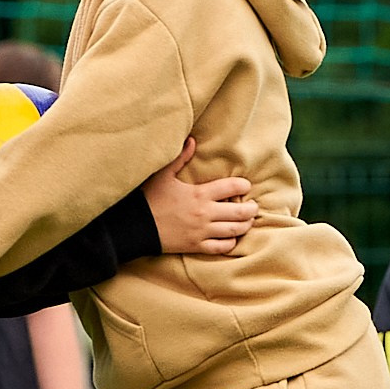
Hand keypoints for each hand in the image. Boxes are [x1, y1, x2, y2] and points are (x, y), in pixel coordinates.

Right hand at [145, 138, 256, 255]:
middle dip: (251, 209)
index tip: (246, 185)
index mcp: (199, 194)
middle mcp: (205, 214)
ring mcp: (201, 232)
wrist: (135, 226)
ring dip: (245, 226)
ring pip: (234, 231)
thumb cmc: (148, 198)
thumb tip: (192, 140)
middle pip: (239, 213)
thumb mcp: (163, 174)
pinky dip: (230, 243)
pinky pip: (220, 247)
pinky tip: (232, 238)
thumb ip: (180, 158)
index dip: (243, 185)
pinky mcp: (195, 246)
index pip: (231, 188)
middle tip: (253, 206)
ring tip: (248, 221)